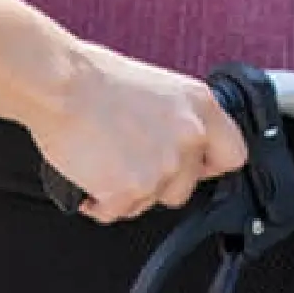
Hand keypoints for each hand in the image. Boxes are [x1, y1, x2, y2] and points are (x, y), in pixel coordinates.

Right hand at [27, 47, 247, 221]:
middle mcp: (189, 138)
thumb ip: (181, 120)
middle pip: (185, 188)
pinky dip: (99, 201)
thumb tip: (184, 148)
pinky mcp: (131, 190)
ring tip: (103, 158)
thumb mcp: (160, 89)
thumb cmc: (96, 80)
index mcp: (200, 107)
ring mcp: (163, 168)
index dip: (208, 166)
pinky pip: (117, 211)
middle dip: (157, 183)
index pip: (234, 154)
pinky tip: (88, 172)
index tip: (192, 168)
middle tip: (128, 159)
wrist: (59, 86)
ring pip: (149, 202)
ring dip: (126, 191)